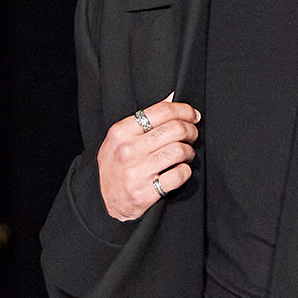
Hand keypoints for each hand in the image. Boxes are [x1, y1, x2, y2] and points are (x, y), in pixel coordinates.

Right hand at [97, 92, 199, 219]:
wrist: (103, 200)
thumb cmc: (115, 165)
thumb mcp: (121, 138)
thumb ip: (144, 120)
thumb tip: (172, 98)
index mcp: (121, 132)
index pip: (161, 111)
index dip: (184, 110)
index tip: (193, 115)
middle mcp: (128, 150)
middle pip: (175, 129)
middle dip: (191, 131)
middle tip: (193, 135)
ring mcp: (136, 172)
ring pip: (179, 151)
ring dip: (189, 152)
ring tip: (186, 154)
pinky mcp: (145, 192)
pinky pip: (179, 175)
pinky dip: (185, 171)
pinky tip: (180, 170)